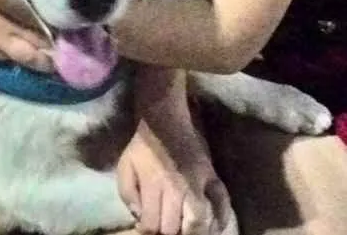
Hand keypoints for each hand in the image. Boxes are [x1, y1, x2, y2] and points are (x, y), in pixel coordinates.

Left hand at [117, 117, 232, 234]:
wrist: (166, 124)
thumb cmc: (143, 148)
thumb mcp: (125, 168)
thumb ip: (128, 196)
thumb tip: (140, 219)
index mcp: (153, 185)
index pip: (152, 224)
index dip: (148, 231)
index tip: (146, 228)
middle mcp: (177, 188)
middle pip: (175, 228)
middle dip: (168, 233)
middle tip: (166, 229)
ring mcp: (199, 185)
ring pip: (200, 221)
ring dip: (192, 232)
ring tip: (185, 231)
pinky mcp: (214, 179)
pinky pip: (224, 204)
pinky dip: (220, 219)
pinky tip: (213, 227)